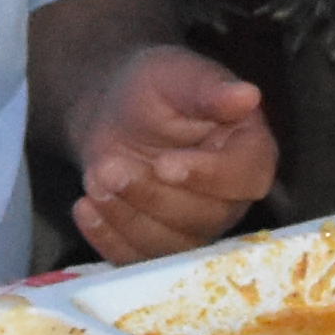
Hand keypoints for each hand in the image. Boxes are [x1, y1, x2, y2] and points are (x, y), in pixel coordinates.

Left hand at [71, 43, 275, 261]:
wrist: (114, 113)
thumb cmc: (153, 89)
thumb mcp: (176, 75)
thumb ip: (209, 88)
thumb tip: (247, 95)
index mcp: (249, 150)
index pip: (246, 177)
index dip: (208, 176)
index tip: (164, 164)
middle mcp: (232, 197)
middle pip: (206, 217)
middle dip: (152, 196)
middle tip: (108, 167)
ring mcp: (198, 227)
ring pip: (172, 245)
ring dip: (127, 216)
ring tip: (94, 178)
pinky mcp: (162, 245)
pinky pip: (141, 259)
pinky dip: (109, 238)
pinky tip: (85, 208)